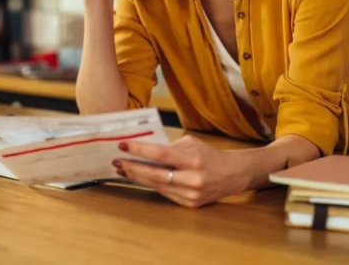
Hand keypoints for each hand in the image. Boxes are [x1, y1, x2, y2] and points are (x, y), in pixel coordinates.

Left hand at [114, 136, 250, 208]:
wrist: (232, 174)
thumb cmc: (209, 155)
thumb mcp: (192, 144)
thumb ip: (169, 147)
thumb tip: (143, 149)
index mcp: (193, 159)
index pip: (161, 154)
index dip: (140, 150)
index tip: (123, 145)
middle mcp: (193, 179)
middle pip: (155, 174)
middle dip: (133, 168)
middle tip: (116, 161)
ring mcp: (191, 194)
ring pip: (157, 186)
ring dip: (138, 178)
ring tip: (123, 170)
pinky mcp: (190, 204)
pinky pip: (165, 194)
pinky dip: (151, 185)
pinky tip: (140, 178)